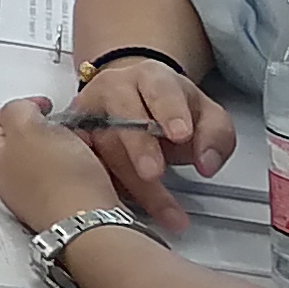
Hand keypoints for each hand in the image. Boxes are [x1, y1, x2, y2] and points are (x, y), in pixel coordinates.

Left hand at [0, 96, 129, 233]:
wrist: (90, 221)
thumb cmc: (58, 181)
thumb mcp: (28, 126)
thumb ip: (17, 109)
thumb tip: (23, 109)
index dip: (14, 108)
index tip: (37, 105)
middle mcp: (9, 180)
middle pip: (21, 142)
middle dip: (42, 127)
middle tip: (58, 124)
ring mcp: (35, 194)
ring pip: (47, 157)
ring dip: (64, 145)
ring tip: (78, 143)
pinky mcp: (61, 204)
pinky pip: (67, 175)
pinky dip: (77, 164)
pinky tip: (90, 162)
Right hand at [51, 51, 231, 228]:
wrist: (135, 103)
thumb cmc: (170, 111)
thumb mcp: (205, 116)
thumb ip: (216, 136)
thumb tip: (206, 164)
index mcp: (151, 77)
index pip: (160, 89)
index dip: (169, 112)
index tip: (181, 134)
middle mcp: (114, 88)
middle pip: (122, 114)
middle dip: (138, 145)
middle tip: (153, 172)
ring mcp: (88, 111)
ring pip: (102, 144)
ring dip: (127, 179)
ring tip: (157, 210)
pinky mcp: (73, 136)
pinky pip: (83, 163)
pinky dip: (100, 186)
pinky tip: (116, 205)